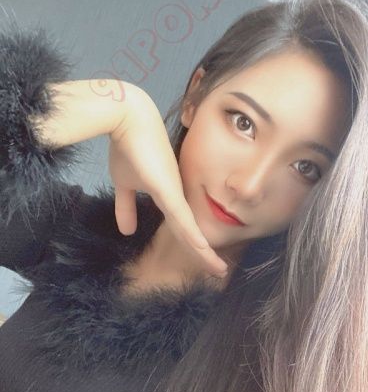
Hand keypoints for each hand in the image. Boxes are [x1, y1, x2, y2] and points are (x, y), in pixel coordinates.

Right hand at [108, 86, 228, 278]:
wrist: (125, 120)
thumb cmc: (127, 147)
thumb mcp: (124, 184)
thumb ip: (126, 207)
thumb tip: (126, 230)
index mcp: (169, 195)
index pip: (184, 225)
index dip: (193, 243)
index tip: (203, 258)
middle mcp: (177, 195)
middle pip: (193, 231)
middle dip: (205, 253)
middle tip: (218, 271)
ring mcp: (175, 193)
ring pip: (192, 230)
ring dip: (204, 252)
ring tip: (218, 270)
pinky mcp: (169, 190)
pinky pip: (183, 220)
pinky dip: (194, 238)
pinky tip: (204, 252)